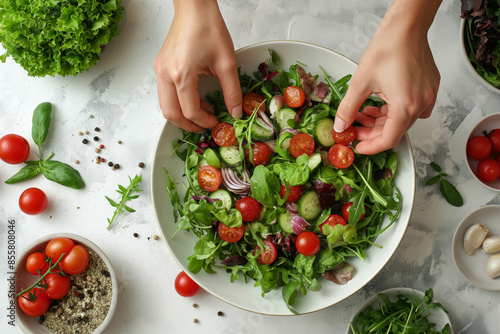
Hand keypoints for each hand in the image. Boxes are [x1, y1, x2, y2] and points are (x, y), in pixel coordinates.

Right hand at [154, 0, 241, 131]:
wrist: (194, 8)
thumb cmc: (208, 28)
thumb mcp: (226, 62)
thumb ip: (232, 91)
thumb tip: (235, 111)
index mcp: (181, 74)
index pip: (190, 111)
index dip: (204, 122)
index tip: (216, 123)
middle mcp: (165, 74)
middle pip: (171, 114)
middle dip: (188, 125)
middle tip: (205, 127)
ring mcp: (159, 70)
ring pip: (165, 105)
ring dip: (181, 115)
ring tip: (201, 114)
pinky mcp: (160, 67)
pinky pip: (164, 94)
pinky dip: (177, 103)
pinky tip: (193, 99)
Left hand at [335, 0, 440, 154]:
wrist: (406, 27)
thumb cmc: (387, 48)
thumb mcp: (360, 83)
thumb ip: (348, 108)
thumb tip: (340, 125)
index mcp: (405, 106)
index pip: (388, 140)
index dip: (371, 147)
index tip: (358, 147)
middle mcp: (421, 104)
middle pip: (395, 130)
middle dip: (373, 132)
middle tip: (355, 128)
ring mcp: (428, 96)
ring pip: (402, 120)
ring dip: (381, 121)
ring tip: (363, 113)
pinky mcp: (430, 88)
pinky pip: (411, 108)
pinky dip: (394, 111)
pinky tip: (379, 104)